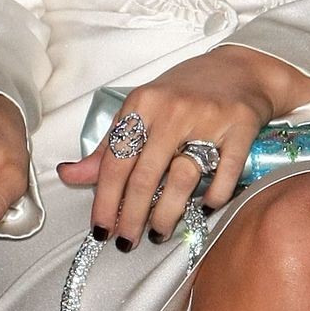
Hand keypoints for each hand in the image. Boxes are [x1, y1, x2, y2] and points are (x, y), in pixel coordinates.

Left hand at [56, 47, 309, 248]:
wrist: (240, 68)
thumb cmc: (183, 92)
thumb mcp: (141, 110)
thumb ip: (108, 146)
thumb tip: (69, 174)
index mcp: (142, 104)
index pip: (115, 161)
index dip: (105, 201)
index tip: (100, 228)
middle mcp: (171, 110)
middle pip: (145, 176)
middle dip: (131, 216)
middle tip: (126, 241)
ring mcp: (207, 119)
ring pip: (182, 179)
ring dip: (167, 214)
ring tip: (158, 234)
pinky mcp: (240, 128)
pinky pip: (224, 175)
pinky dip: (214, 198)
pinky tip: (203, 210)